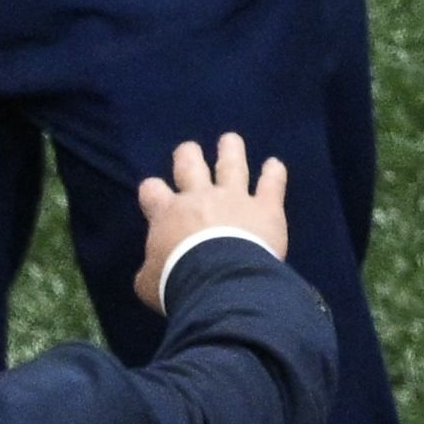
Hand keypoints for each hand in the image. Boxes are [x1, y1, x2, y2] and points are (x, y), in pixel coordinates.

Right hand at [128, 133, 290, 300]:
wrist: (219, 284)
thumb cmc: (177, 283)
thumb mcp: (149, 282)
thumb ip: (150, 269)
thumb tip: (152, 271)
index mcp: (167, 214)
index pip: (152, 190)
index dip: (152, 190)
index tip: (154, 193)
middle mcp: (199, 197)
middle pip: (190, 165)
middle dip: (187, 155)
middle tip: (188, 150)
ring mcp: (234, 198)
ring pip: (231, 165)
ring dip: (230, 150)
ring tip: (230, 139)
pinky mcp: (265, 207)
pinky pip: (271, 184)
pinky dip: (274, 173)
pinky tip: (275, 164)